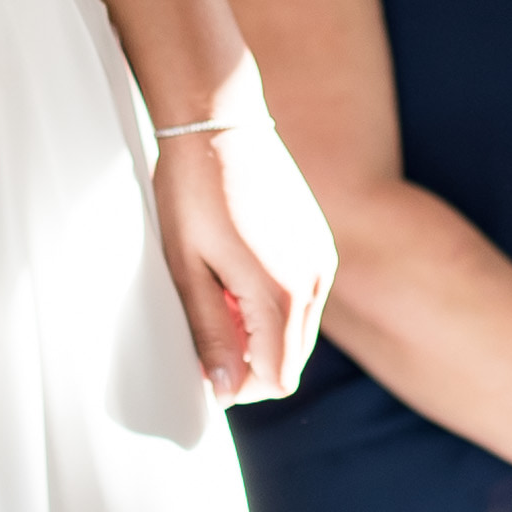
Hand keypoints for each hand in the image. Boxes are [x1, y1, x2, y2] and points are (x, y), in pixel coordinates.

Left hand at [151, 110, 337, 401]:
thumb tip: (223, 390)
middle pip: (291, 361)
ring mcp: (323, 260)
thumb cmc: (192, 192)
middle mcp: (314, 281)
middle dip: (250, 361)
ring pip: (300, 331)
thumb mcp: (188, 269)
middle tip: (206, 326)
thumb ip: (210, 333)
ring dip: (263, 332)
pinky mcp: (321, 243)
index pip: (275, 379)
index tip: (202, 364)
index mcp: (280, 293)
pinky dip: (277, 304)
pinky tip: (240, 271)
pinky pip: (305, 299)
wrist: (218, 122)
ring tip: (220, 292)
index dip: (237, 385)